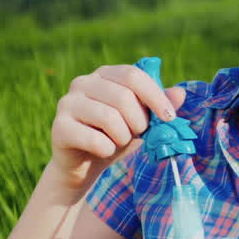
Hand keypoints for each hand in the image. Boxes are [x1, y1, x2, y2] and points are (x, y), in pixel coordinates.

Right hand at [48, 64, 186, 192]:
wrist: (84, 164)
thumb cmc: (117, 136)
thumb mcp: (143, 120)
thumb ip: (160, 105)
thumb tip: (180, 93)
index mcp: (105, 74)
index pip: (134, 75)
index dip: (155, 96)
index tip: (170, 117)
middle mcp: (83, 82)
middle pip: (123, 96)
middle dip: (139, 121)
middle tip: (138, 134)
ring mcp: (67, 103)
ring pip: (109, 117)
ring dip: (123, 136)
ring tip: (119, 141)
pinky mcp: (59, 127)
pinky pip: (94, 139)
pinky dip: (107, 149)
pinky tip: (104, 150)